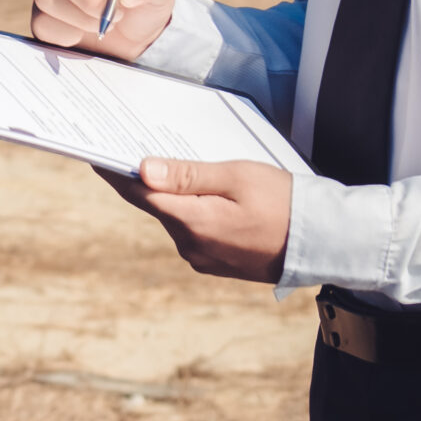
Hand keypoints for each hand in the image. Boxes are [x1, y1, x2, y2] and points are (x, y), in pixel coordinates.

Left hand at [102, 157, 291, 282]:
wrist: (324, 242)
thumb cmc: (285, 202)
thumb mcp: (238, 177)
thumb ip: (189, 175)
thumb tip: (144, 170)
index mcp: (192, 222)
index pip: (141, 193)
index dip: (117, 174)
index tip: (97, 158)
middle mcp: (191, 246)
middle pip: (157, 206)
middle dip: (146, 182)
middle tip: (132, 155)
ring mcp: (203, 259)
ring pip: (176, 220)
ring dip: (174, 199)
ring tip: (176, 173)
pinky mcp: (216, 265)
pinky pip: (193, 234)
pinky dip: (192, 215)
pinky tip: (204, 200)